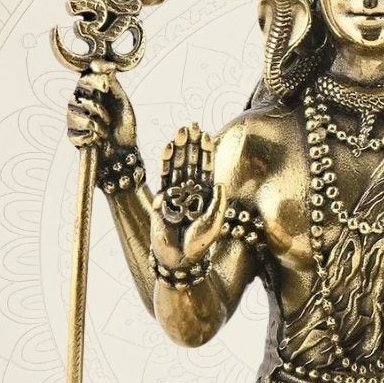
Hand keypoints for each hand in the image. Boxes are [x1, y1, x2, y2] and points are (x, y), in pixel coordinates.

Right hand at [67, 64, 137, 150]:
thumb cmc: (123, 123)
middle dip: (98, 107)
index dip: (94, 80)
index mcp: (90, 92)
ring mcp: (74, 119)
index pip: (84, 78)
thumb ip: (111, 80)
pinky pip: (76, 132)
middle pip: (77, 95)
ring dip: (98, 124)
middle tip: (109, 116)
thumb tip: (106, 62)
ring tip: (105, 130)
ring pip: (77, 114)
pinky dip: (91, 137)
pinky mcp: (73, 135)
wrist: (125, 149)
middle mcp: (79, 102)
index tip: (105, 86)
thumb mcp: (120, 99)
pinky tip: (97, 139)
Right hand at [150, 123, 226, 268]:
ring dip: (180, 148)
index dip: (206, 152)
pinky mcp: (163, 198)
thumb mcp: (214, 222)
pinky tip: (169, 147)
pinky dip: (166, 161)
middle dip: (192, 144)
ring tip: (181, 130)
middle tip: (192, 125)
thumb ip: (218, 203)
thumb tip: (220, 183)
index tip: (206, 134)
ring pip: (178, 166)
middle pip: (192, 162)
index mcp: (205, 194)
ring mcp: (176, 193)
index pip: (206, 168)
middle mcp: (191, 191)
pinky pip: (164, 176)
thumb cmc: (198, 243)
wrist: (178, 258)